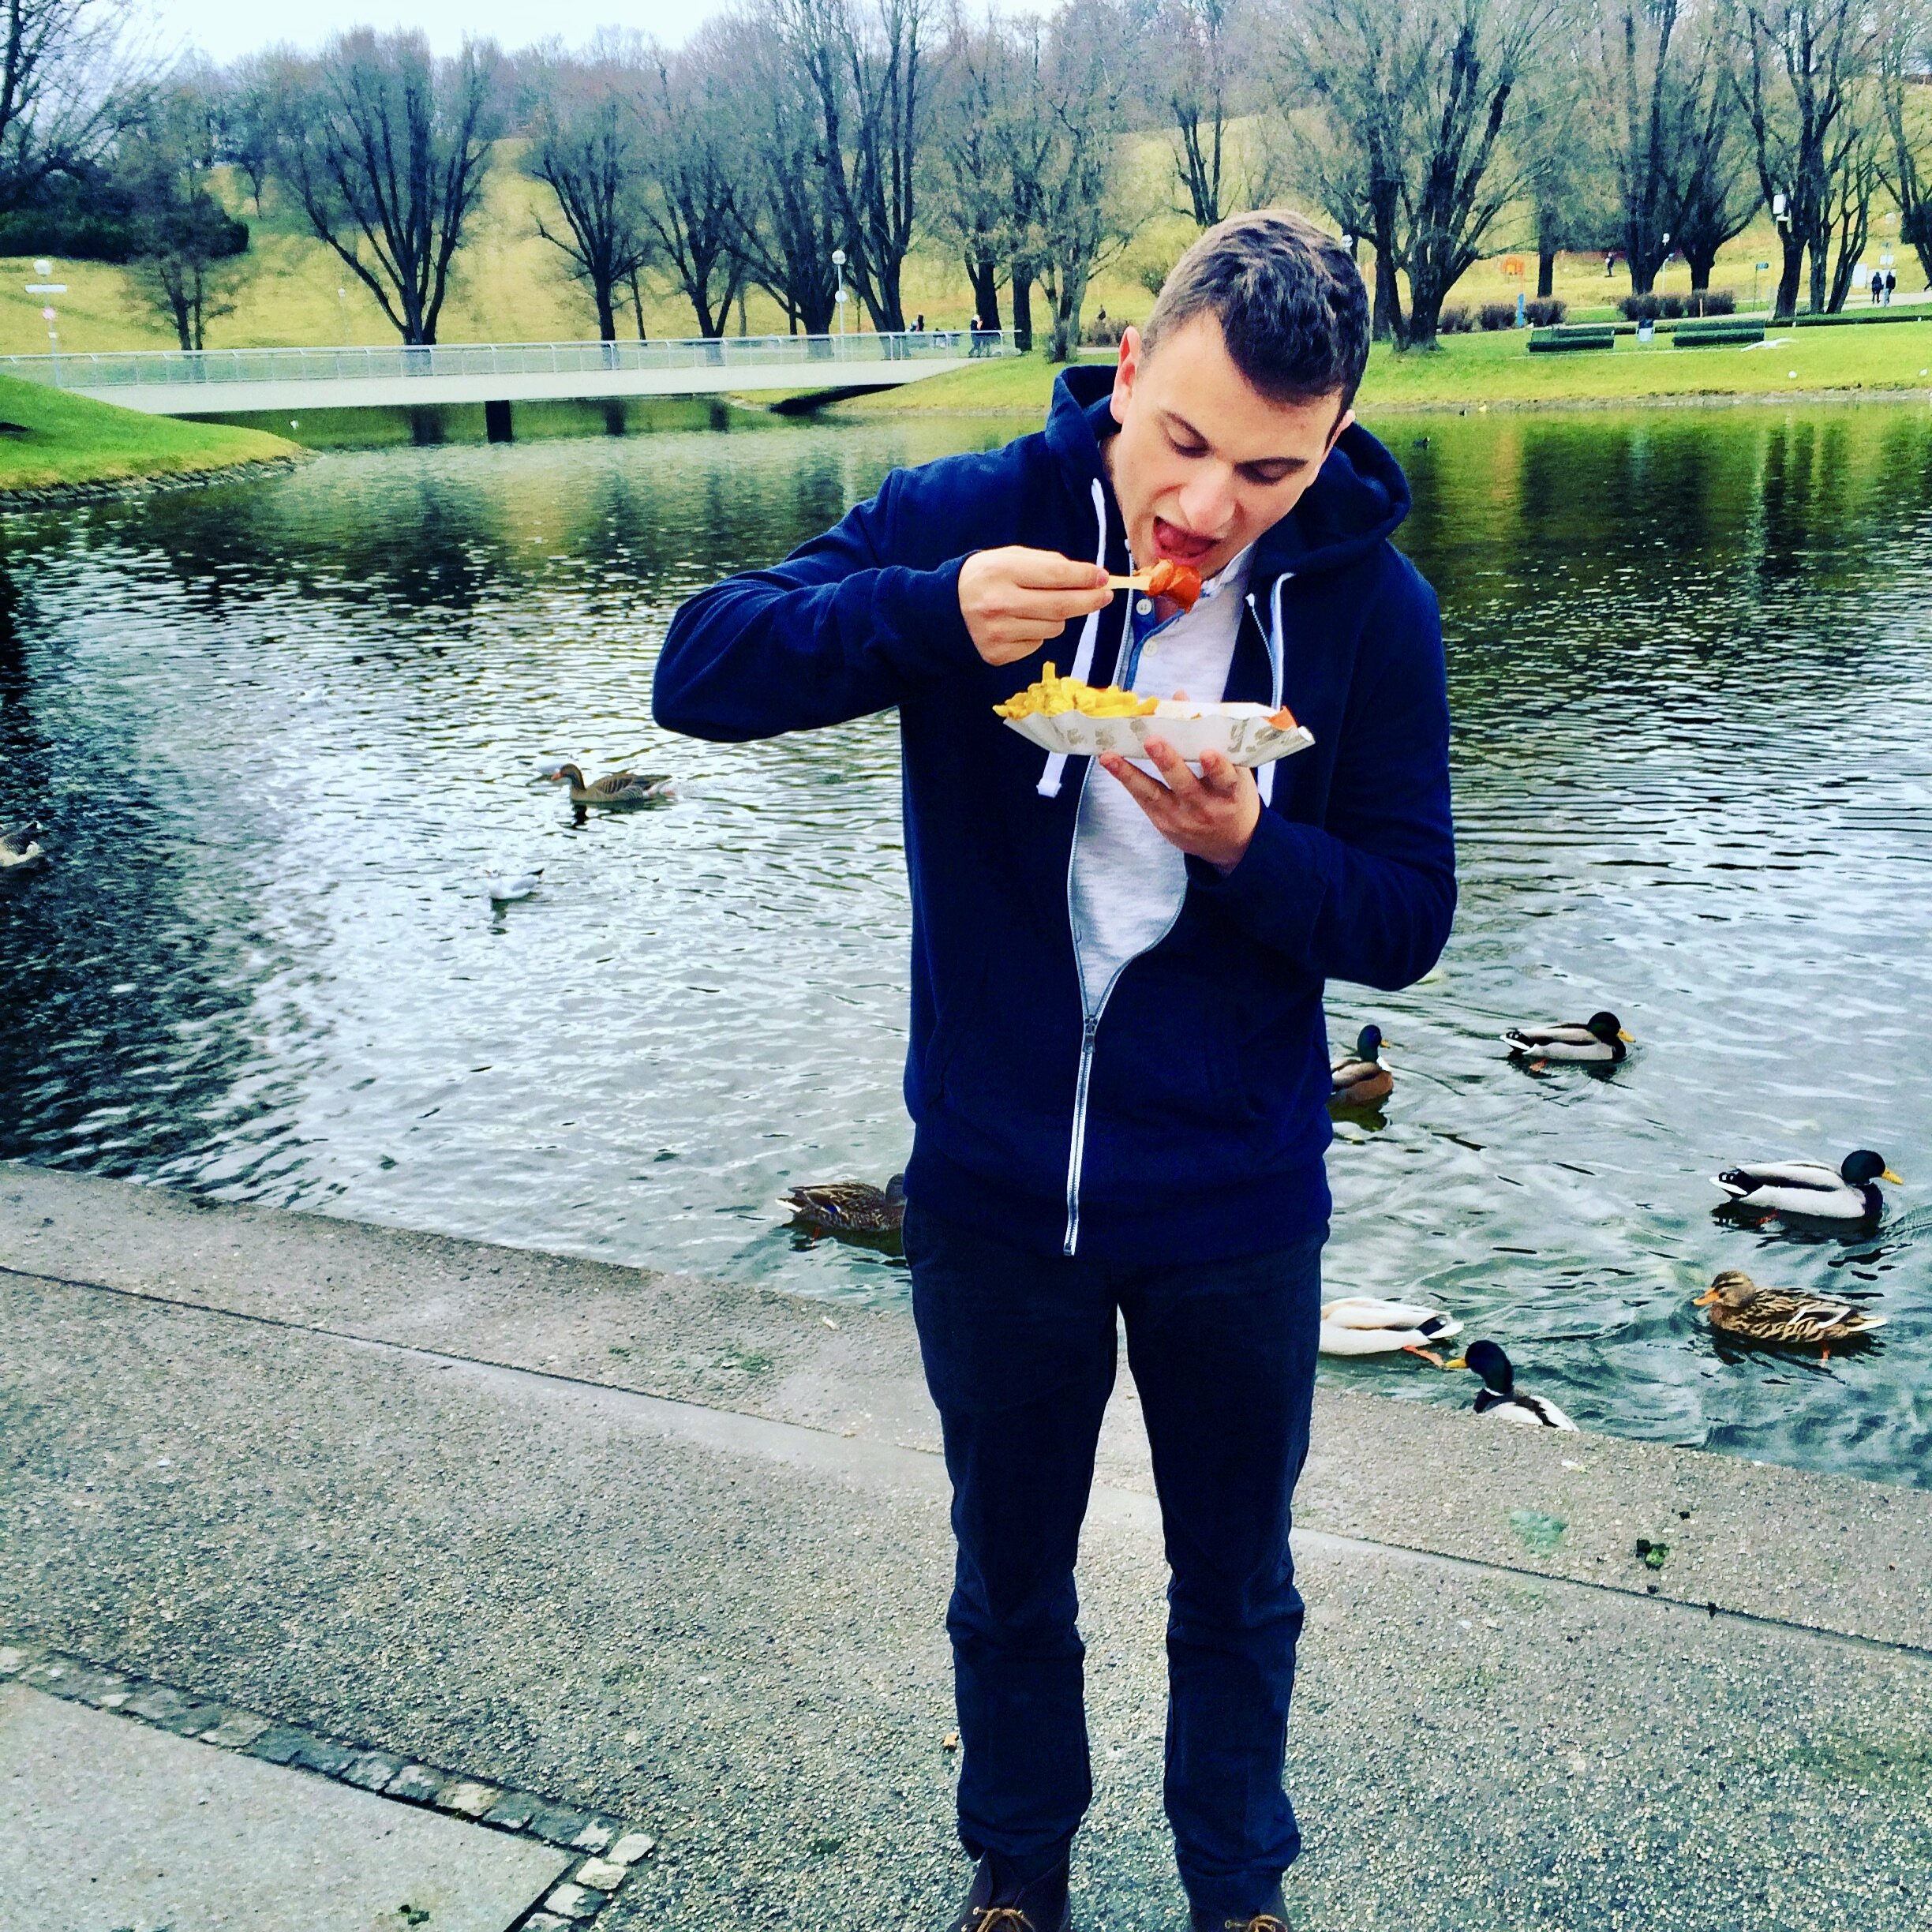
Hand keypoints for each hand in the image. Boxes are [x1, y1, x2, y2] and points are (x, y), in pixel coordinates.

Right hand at [958, 546, 1112, 665]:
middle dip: (1090, 600)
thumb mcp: (1008, 558)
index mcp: (1002, 572)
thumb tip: (1089, 575)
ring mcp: (999, 633)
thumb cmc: (984, 578)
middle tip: (1105, 596)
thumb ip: (1047, 563)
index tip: (1103, 577)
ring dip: (1058, 617)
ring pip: (1054, 628)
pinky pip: (1037, 644)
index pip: (1057, 575)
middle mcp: (1000, 604)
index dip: (1085, 576)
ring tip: (1040, 606)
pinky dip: (1037, 633)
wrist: (943, 610)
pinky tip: (1020, 623)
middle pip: (1062, 606)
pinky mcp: (999, 654)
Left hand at [1098, 739, 1259, 874]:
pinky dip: (1125, 778)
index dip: (1216, 767)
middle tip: (1153, 741)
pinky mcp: (1162, 822)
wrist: (1229, 843)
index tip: (1206, 753)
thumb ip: (1210, 737)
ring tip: (1111, 756)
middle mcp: (1205, 807)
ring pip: (1154, 793)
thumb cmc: (1231, 796)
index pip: (1225, 779)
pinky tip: (1109, 761)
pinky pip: (1142, 798)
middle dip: (1168, 762)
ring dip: (1130, 773)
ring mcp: (1181, 816)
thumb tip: (1178, 698)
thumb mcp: (1235, 771)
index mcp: (1230, 792)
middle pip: (1185, 784)